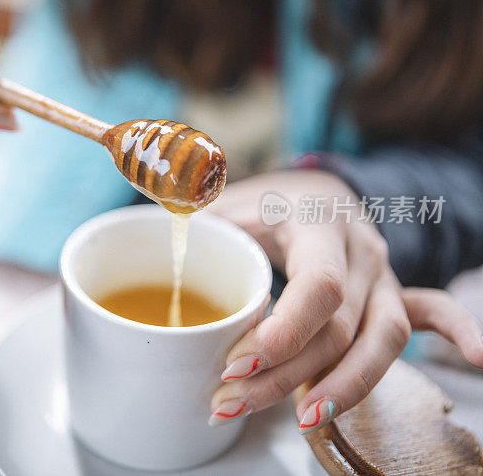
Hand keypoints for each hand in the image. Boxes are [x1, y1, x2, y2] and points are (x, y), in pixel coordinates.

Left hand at [206, 170, 482, 431]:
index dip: (283, 332)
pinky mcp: (392, 291)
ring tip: (302, 420)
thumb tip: (158, 241)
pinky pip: (432, 312)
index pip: (318, 285)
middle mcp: (359, 249)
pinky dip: (457, 333)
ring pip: (383, 337)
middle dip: (289, 374)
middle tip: (232, 402)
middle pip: (341, 326)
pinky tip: (478, 360)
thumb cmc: (262, 201)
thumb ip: (196, 226)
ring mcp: (382, 272)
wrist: (311, 189)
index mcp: (316, 222)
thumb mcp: (224, 203)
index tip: (238, 364)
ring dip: (346, 385)